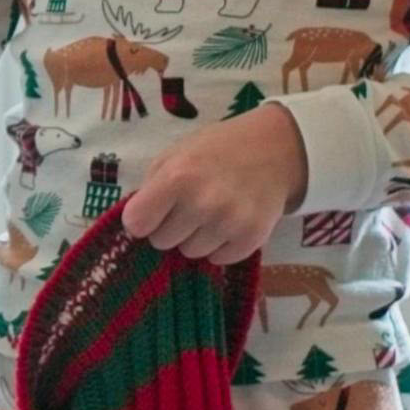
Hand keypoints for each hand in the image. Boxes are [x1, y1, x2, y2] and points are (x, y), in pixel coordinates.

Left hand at [120, 104, 306, 264]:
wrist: (274, 150)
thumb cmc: (215, 150)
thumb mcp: (174, 155)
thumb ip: (151, 187)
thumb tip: (135, 222)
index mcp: (176, 178)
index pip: (136, 224)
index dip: (141, 220)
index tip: (149, 213)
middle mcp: (201, 203)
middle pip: (162, 242)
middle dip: (169, 228)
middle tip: (186, 208)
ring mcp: (228, 223)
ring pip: (190, 253)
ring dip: (195, 237)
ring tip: (210, 213)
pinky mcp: (252, 239)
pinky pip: (219, 259)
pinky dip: (220, 246)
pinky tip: (228, 223)